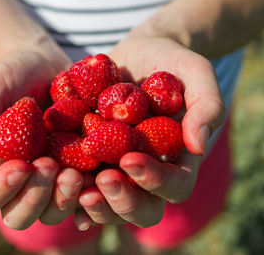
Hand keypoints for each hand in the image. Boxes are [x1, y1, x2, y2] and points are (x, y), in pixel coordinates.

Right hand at [0, 50, 84, 227]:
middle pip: (19, 216)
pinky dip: (91, 193)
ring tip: (76, 172)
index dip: (0, 190)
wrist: (48, 65)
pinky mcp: (77, 172)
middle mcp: (19, 183)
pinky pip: (84, 196)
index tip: (21, 164)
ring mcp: (49, 181)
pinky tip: (101, 176)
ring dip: (63, 199)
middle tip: (50, 165)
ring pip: (53, 213)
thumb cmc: (12, 76)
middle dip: (35, 197)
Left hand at [74, 36, 225, 228]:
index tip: (130, 159)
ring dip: (93, 203)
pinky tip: (56, 183)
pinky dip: (69, 191)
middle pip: (142, 208)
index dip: (155, 180)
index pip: (175, 185)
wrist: (135, 54)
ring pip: (109, 205)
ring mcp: (118, 170)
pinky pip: (83, 185)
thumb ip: (207, 105)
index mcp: (177, 161)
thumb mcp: (195, 73)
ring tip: (73, 185)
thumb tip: (199, 145)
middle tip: (103, 179)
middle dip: (123, 199)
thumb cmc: (170, 62)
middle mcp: (148, 173)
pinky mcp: (93, 161)